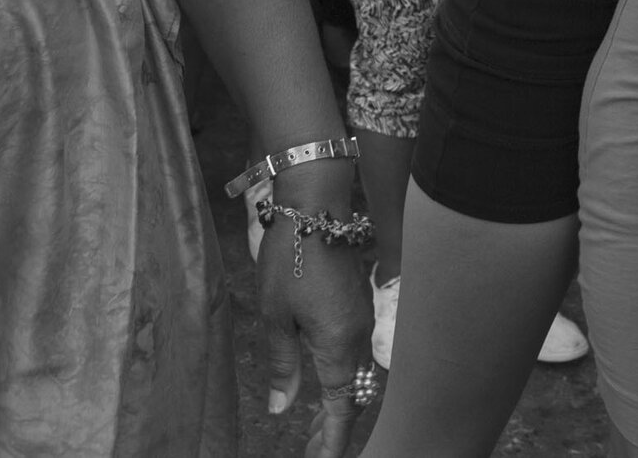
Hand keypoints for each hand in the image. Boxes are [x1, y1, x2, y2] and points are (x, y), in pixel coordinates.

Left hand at [256, 199, 372, 457]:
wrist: (317, 204)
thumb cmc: (292, 257)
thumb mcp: (275, 316)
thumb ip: (282, 365)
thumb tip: (282, 408)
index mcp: (339, 345)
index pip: (342, 409)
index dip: (331, 442)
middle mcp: (358, 336)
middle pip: (353, 397)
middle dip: (332, 429)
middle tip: (310, 451)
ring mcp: (362, 319)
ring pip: (355, 375)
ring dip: (337, 404)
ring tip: (311, 428)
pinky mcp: (358, 305)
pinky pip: (355, 354)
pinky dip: (341, 378)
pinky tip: (323, 384)